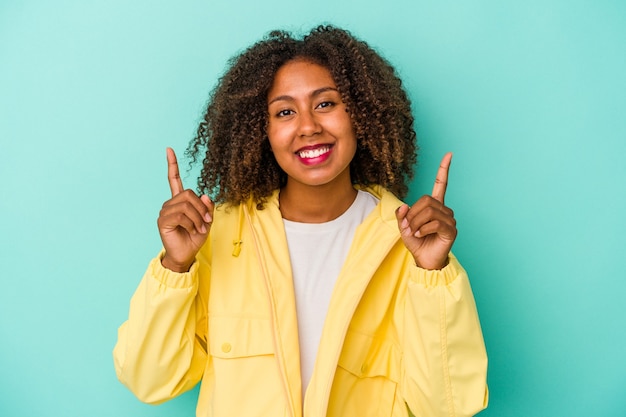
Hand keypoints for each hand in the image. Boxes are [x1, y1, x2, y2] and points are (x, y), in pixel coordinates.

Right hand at [157, 147, 213, 271]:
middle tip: (207, 222)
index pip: (174, 180)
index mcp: (180, 201)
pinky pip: (181, 215)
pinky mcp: (163, 221)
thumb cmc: (195, 238)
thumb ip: (207, 208)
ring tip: (200, 229)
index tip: (169, 149)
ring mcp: (165, 212)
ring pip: (187, 205)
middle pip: (189, 194)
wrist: (186, 254)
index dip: (173, 165)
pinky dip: (192, 223)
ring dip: (198, 218)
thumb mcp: (207, 221)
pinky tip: (192, 230)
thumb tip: (205, 195)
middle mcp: (170, 204)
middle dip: (202, 208)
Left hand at [395, 152, 456, 269]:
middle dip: (413, 214)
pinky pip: (435, 222)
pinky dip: (423, 228)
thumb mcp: (404, 227)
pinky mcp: (451, 230)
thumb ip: (402, 216)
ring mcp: (450, 220)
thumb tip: (404, 206)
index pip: (441, 184)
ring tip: (415, 232)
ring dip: (416, 222)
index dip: (444, 169)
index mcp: (434, 206)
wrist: (424, 260)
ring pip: (429, 211)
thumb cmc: (417, 243)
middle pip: (426, 200)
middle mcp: (444, 210)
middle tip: (409, 226)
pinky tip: (421, 234)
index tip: (450, 154)